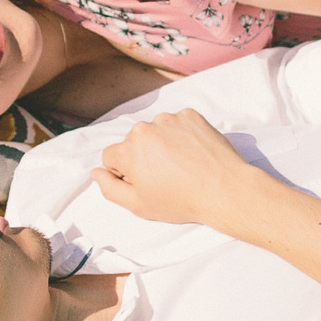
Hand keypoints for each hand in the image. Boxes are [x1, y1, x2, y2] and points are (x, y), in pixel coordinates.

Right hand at [92, 110, 266, 225]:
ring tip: (181, 165)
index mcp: (127, 150)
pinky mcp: (191, 115)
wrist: (224, 189)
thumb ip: (109, 188)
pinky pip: (178, 123)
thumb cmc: (181, 201)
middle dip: (143, 156)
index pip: (111, 157)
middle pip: (133, 142)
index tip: (144, 182)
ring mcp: (169, 119)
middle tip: (165, 176)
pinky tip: (193, 153)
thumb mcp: (138, 205)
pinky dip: (182, 135)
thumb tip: (96, 172)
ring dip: (162, 143)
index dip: (125, 173)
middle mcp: (145, 129)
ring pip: (155, 130)